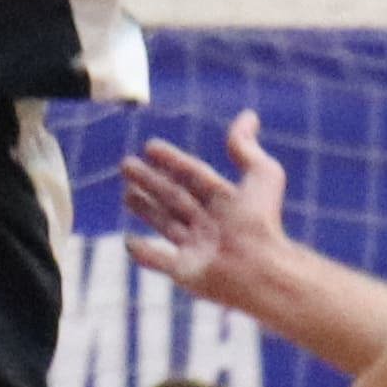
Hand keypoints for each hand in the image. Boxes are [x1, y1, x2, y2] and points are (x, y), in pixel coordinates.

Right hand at [118, 112, 289, 302]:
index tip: (149, 146)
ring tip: (126, 194)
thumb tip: (248, 115)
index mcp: (225, 200)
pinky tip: (128, 241)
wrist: (258, 268)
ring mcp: (195, 248)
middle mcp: (208, 223)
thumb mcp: (261, 174)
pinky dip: (142, 253)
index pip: (193, 174)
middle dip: (150, 180)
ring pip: (164, 223)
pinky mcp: (183, 271)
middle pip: (174, 196)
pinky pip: (158, 260)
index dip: (172, 160)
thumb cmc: (261, 221)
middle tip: (126, 165)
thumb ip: (246, 147)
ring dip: (144, 208)